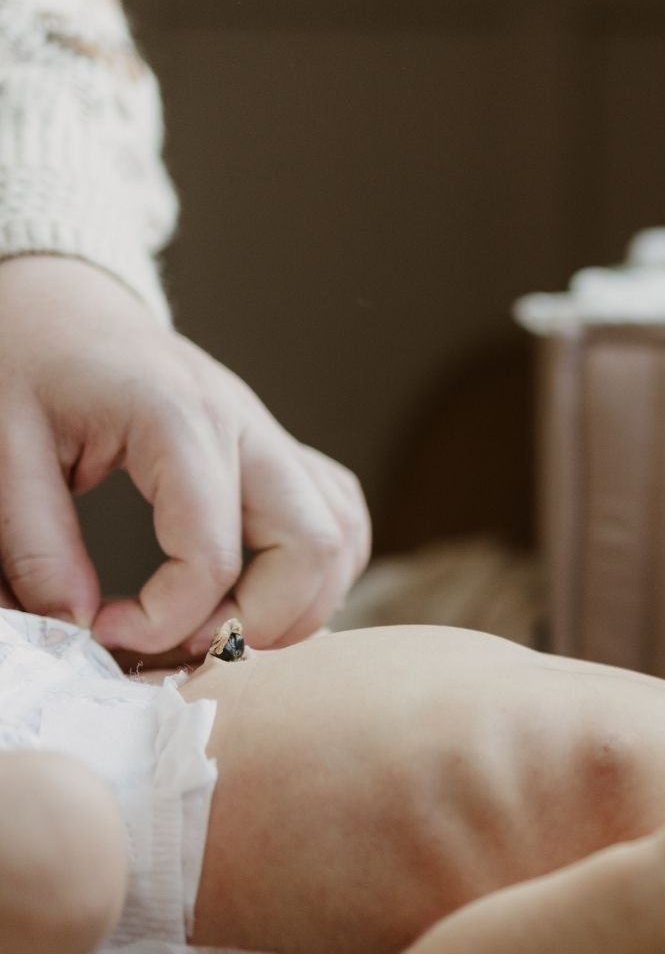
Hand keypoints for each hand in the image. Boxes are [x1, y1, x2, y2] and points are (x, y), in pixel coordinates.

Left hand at [0, 256, 370, 656]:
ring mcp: (271, 436)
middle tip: (185, 645)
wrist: (62, 309)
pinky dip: (317, 569)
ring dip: (298, 604)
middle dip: (257, 624)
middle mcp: (244, 425)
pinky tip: (259, 590)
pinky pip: (339, 515)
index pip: (212, 556)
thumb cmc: (29, 366)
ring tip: (220, 625)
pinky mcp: (278, 449)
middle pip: (312, 549)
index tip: (106, 630)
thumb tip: (79, 626)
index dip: (165, 622)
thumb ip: (36, 545)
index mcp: (176, 420)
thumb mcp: (4, 451)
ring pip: (342, 538)